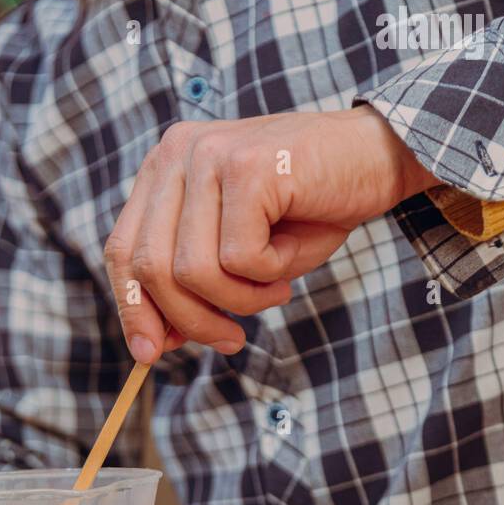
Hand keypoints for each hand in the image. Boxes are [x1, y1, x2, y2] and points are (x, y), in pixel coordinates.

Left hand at [104, 106, 437, 362]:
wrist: (382, 156)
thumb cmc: (311, 208)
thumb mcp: (239, 252)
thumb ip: (192, 285)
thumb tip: (155, 341)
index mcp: (165, 167)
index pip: (122, 250)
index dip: (134, 308)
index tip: (152, 352)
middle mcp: (178, 152)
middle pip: (150, 267)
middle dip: (191, 320)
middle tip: (232, 340)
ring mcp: (209, 154)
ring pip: (193, 270)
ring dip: (240, 299)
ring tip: (275, 288)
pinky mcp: (247, 167)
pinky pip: (239, 259)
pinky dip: (270, 275)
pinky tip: (293, 256)